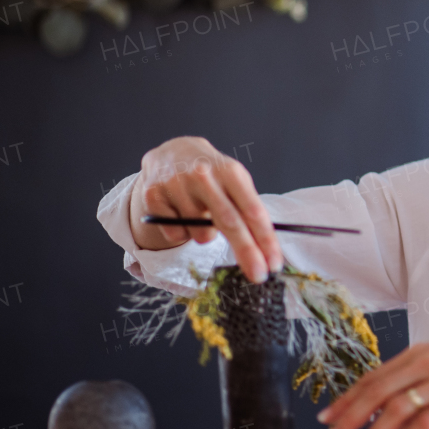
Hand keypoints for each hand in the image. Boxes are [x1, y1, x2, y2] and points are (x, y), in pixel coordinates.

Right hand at [127, 136, 282, 282]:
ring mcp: (176, 185)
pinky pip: (176, 235)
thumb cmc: (211, 173)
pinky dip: (183, 232)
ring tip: (201, 214)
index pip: (252, 210)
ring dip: (206, 235)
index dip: (265, 240)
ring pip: (200, 234)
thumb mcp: (234, 180)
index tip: (274, 263)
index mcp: (230, 171)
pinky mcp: (153, 196)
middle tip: (259, 275)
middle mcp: (203, 175)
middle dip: (247, 253)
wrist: (172, 152)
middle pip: (230, 223)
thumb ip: (248, 208)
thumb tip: (266, 248)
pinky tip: (180, 212)